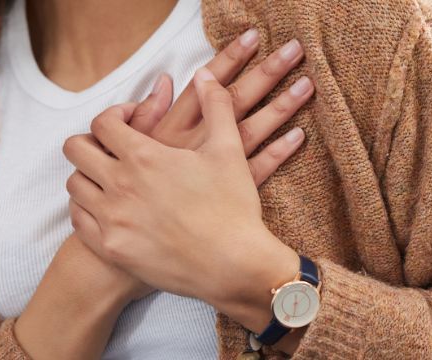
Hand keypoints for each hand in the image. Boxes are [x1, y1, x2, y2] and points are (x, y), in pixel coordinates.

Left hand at [64, 67, 304, 320]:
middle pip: (76, 150)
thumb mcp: (228, 150)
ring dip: (89, 176)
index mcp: (144, 156)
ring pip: (75, 186)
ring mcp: (111, 219)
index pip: (103, 123)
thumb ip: (216, 106)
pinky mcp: (111, 248)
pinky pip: (79, 221)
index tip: (128, 122)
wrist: (234, 265)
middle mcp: (119, 185)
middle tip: (111, 148)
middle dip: (91, 143)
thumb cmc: (233, 206)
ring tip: (110, 179)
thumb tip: (205, 75)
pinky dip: (88, 210)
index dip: (113, 116)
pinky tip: (108, 209)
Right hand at [106, 30, 309, 183]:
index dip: (228, 60)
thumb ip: (144, 116)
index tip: (252, 37)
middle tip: (294, 50)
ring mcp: (212, 170)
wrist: (124, 250)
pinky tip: (299, 136)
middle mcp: (194, 144)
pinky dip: (279, 152)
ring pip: (252, 130)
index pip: (205, 84)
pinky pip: (258, 170)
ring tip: (306, 84)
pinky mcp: (226, 197)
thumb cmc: (127, 197)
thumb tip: (165, 82)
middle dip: (265, 72)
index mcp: (170, 130)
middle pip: (236, 100)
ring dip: (281, 106)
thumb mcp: (128, 151)